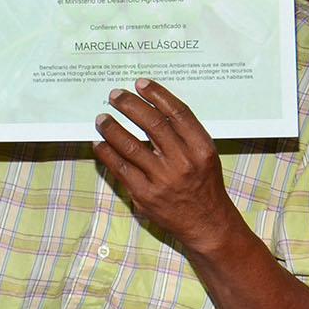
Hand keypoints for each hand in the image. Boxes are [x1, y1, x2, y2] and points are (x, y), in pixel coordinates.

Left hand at [92, 79, 239, 255]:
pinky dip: (106, 152)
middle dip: (129, 105)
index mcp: (202, 149)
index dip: (157, 94)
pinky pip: (119, 167)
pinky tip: (99, 143)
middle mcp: (183, 162)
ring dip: (111, 127)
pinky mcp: (144, 195)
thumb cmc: (204, 185)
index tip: (140, 83)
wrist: (208, 225)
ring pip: (129, 144)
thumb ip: (183, 134)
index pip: (177, 112)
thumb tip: (149, 106)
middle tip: (115, 95)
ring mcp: (162, 179)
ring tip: (101, 118)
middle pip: (151, 123)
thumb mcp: (204, 155)